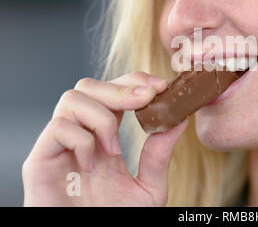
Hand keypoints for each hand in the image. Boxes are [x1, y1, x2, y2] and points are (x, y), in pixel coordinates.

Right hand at [22, 71, 187, 205]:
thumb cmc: (117, 220)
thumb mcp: (149, 186)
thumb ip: (160, 154)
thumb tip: (179, 119)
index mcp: (104, 137)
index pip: (114, 92)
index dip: (134, 82)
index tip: (160, 87)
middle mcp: (80, 135)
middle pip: (90, 86)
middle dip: (121, 88)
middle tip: (146, 98)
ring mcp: (59, 147)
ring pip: (72, 99)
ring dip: (102, 117)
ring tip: (113, 149)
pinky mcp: (40, 162)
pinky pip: (58, 128)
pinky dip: (81, 140)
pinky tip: (91, 165)